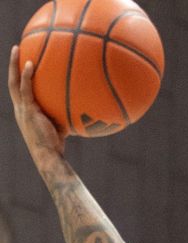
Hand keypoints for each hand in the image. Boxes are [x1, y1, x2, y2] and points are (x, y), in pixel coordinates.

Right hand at [8, 46, 65, 160]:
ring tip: (17, 48)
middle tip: (16, 49)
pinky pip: (25, 88)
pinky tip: (32, 63)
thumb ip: (65, 114)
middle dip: (12, 65)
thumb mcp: (60, 126)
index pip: (19, 91)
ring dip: (14, 64)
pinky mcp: (28, 110)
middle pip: (12, 82)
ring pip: (13, 81)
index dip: (19, 77)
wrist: (48, 156)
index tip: (23, 63)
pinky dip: (27, 75)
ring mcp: (22, 109)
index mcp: (24, 111)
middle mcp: (20, 108)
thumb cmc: (57, 145)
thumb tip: (83, 106)